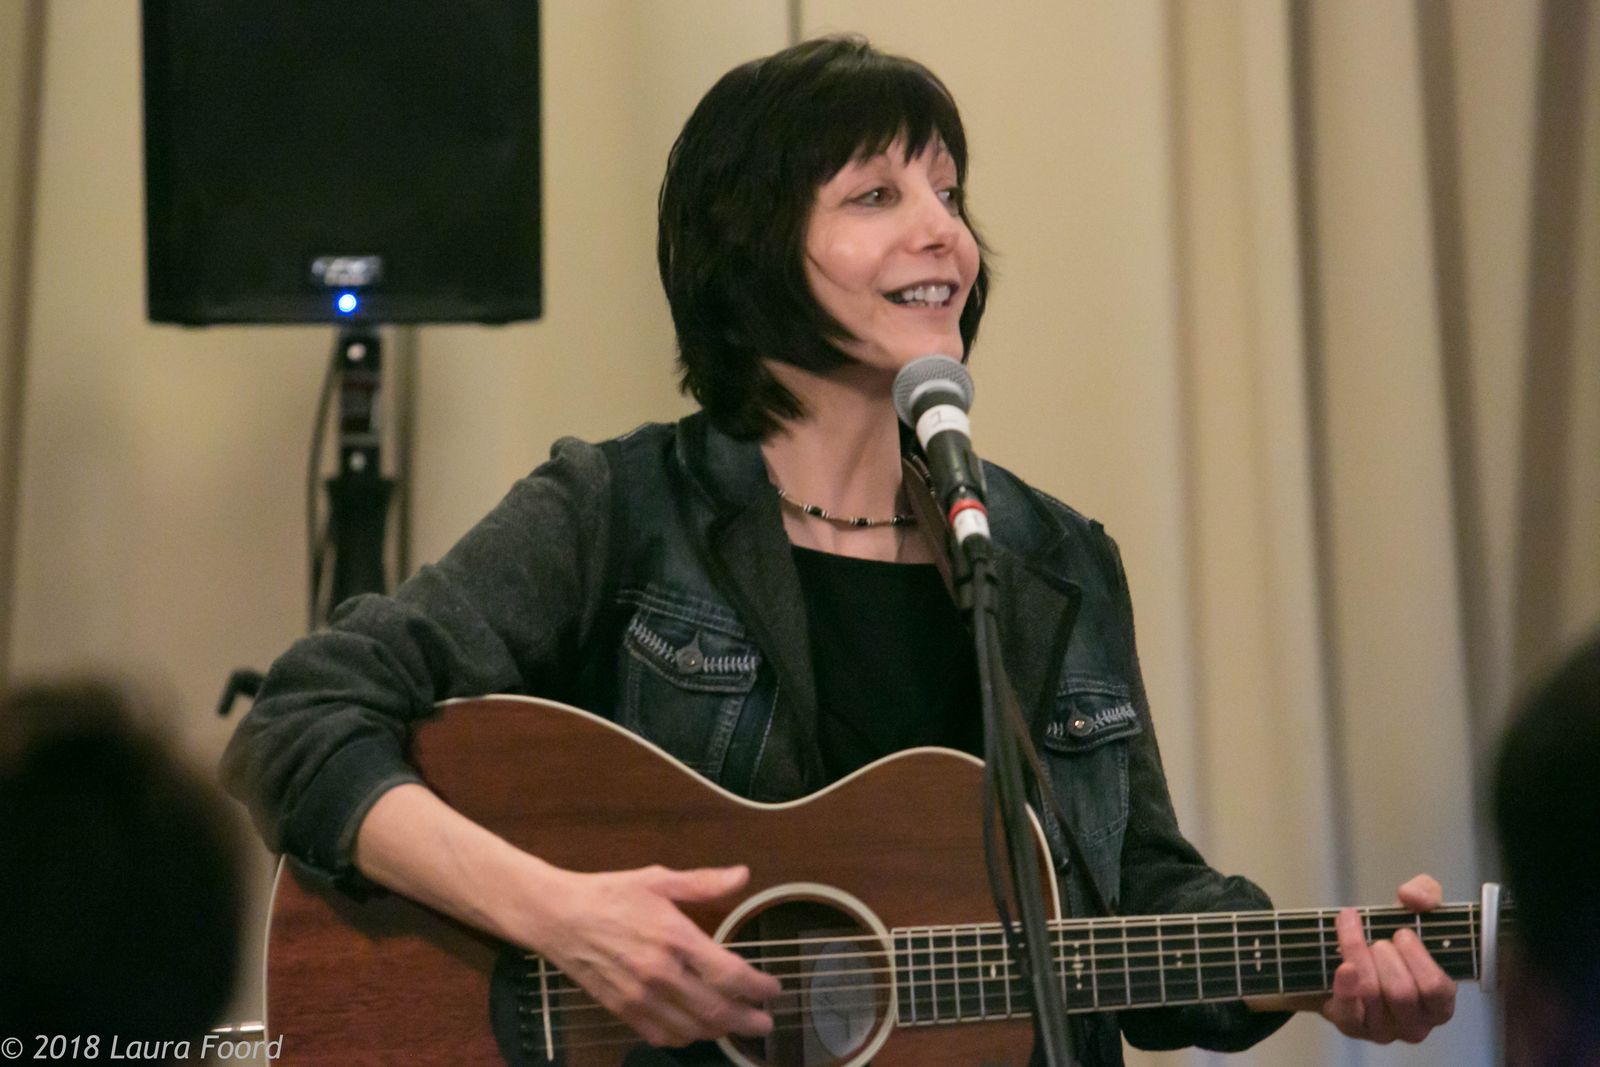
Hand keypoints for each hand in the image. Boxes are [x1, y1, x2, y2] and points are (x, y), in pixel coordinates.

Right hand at [526, 863, 782, 1047]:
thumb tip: (743, 875)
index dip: (758, 987)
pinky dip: (684, 1037)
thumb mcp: (658, 879)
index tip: (773, 989)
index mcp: (674, 937)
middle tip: (765, 1024)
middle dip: (747, 1020)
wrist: (558, 916)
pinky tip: (695, 1030)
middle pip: (715, 1010)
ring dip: (718, 1032)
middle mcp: (660, 973)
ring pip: (690, 1028)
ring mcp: (640, 996)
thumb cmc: (610, 894)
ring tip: (735, 1027)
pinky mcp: (621, 1009)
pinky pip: (660, 1035)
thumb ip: (704, 882)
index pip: (729, 974)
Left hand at [1320, 873, 1456, 1042]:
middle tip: (1377, 940)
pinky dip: (1345, 985)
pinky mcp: (1352, 1027)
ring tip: (1352, 936)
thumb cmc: (1389, 943)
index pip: (1436, 988)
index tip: (1401, 933)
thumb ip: (1425, 894)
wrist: (1341, 961)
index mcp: (1439, 1004)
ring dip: (1359, 956)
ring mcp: (1383, 1030)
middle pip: (1402, 992)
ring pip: (1372, 994)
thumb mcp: (1411, 914)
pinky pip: (1349, 1011)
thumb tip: (1413, 896)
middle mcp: (1416, 1024)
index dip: (1417, 958)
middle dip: (1384, 955)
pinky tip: (1343, 965)